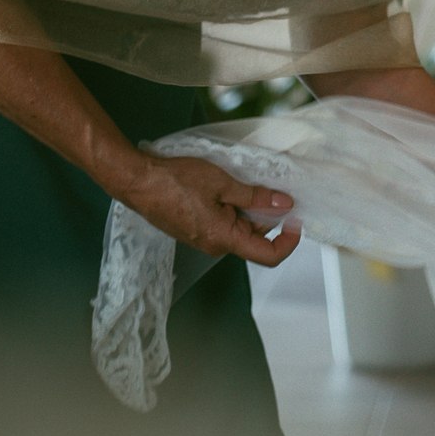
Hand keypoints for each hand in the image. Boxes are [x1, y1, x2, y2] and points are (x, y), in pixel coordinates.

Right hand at [128, 153, 300, 267]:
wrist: (139, 181)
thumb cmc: (174, 181)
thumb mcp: (222, 183)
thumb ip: (255, 196)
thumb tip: (283, 204)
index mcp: (223, 239)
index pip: (267, 255)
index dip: (288, 242)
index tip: (295, 220)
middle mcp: (214, 245)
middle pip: (254, 236)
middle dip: (266, 213)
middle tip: (268, 185)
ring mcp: (203, 238)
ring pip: (239, 227)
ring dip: (248, 206)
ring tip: (243, 180)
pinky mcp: (195, 228)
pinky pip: (223, 222)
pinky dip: (232, 206)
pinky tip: (227, 185)